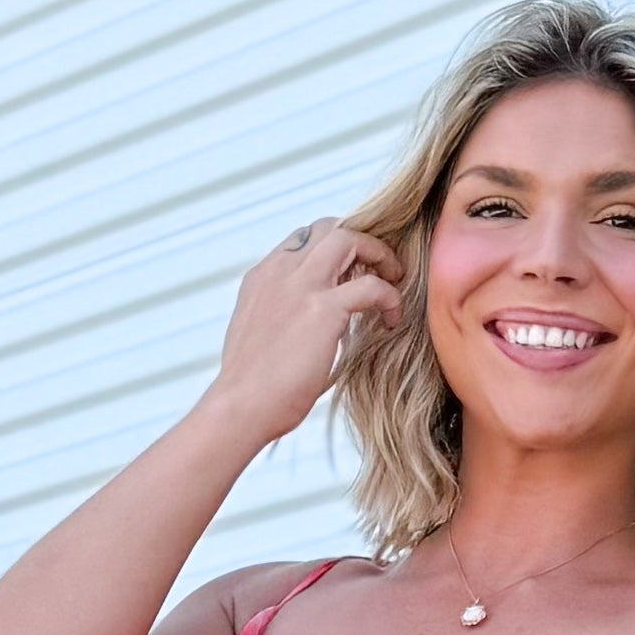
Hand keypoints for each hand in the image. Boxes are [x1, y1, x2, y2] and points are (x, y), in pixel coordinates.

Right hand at [210, 217, 402, 443]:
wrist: (240, 406)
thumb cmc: (251, 387)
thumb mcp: (261, 335)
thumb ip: (281, 316)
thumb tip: (306, 327)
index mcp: (263, 276)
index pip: (304, 239)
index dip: (335, 250)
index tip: (353, 273)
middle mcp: (280, 271)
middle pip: (327, 227)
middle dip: (360, 241)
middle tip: (380, 268)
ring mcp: (301, 286)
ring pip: (348, 239)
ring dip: (378, 255)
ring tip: (394, 281)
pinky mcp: (323, 310)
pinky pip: (371, 286)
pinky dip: (389, 297)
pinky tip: (392, 318)